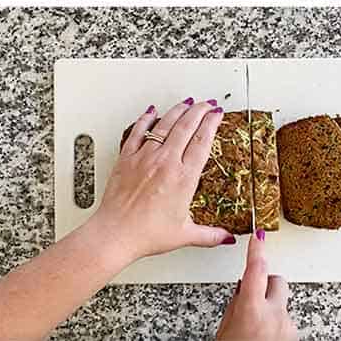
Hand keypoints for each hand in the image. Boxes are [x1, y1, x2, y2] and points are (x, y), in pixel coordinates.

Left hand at [91, 99, 233, 263]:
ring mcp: (146, 158)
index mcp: (184, 178)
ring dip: (178, 110)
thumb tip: (226, 237)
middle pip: (187, 125)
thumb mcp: (183, 235)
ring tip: (186, 103)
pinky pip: (138, 132)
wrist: (114, 235)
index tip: (217, 114)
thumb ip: (209, 235)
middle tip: (207, 104)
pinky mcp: (127, 158)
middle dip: (200, 110)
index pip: (203, 140)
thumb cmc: (145, 235)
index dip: (212, 123)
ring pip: (165, 124)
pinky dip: (146, 119)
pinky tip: (152, 111)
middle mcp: (166, 162)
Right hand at [217, 229, 297, 339]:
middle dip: (266, 285)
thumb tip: (243, 288)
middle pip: (277, 282)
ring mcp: (288, 326)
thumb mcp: (225, 331)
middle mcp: (274, 315)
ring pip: (282, 304)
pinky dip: (277, 326)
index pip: (256, 268)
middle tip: (253, 300)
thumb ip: (236, 305)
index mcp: (252, 310)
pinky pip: (286, 321)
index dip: (257, 249)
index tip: (259, 235)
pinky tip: (265, 339)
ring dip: (271, 310)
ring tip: (256, 332)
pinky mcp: (295, 336)